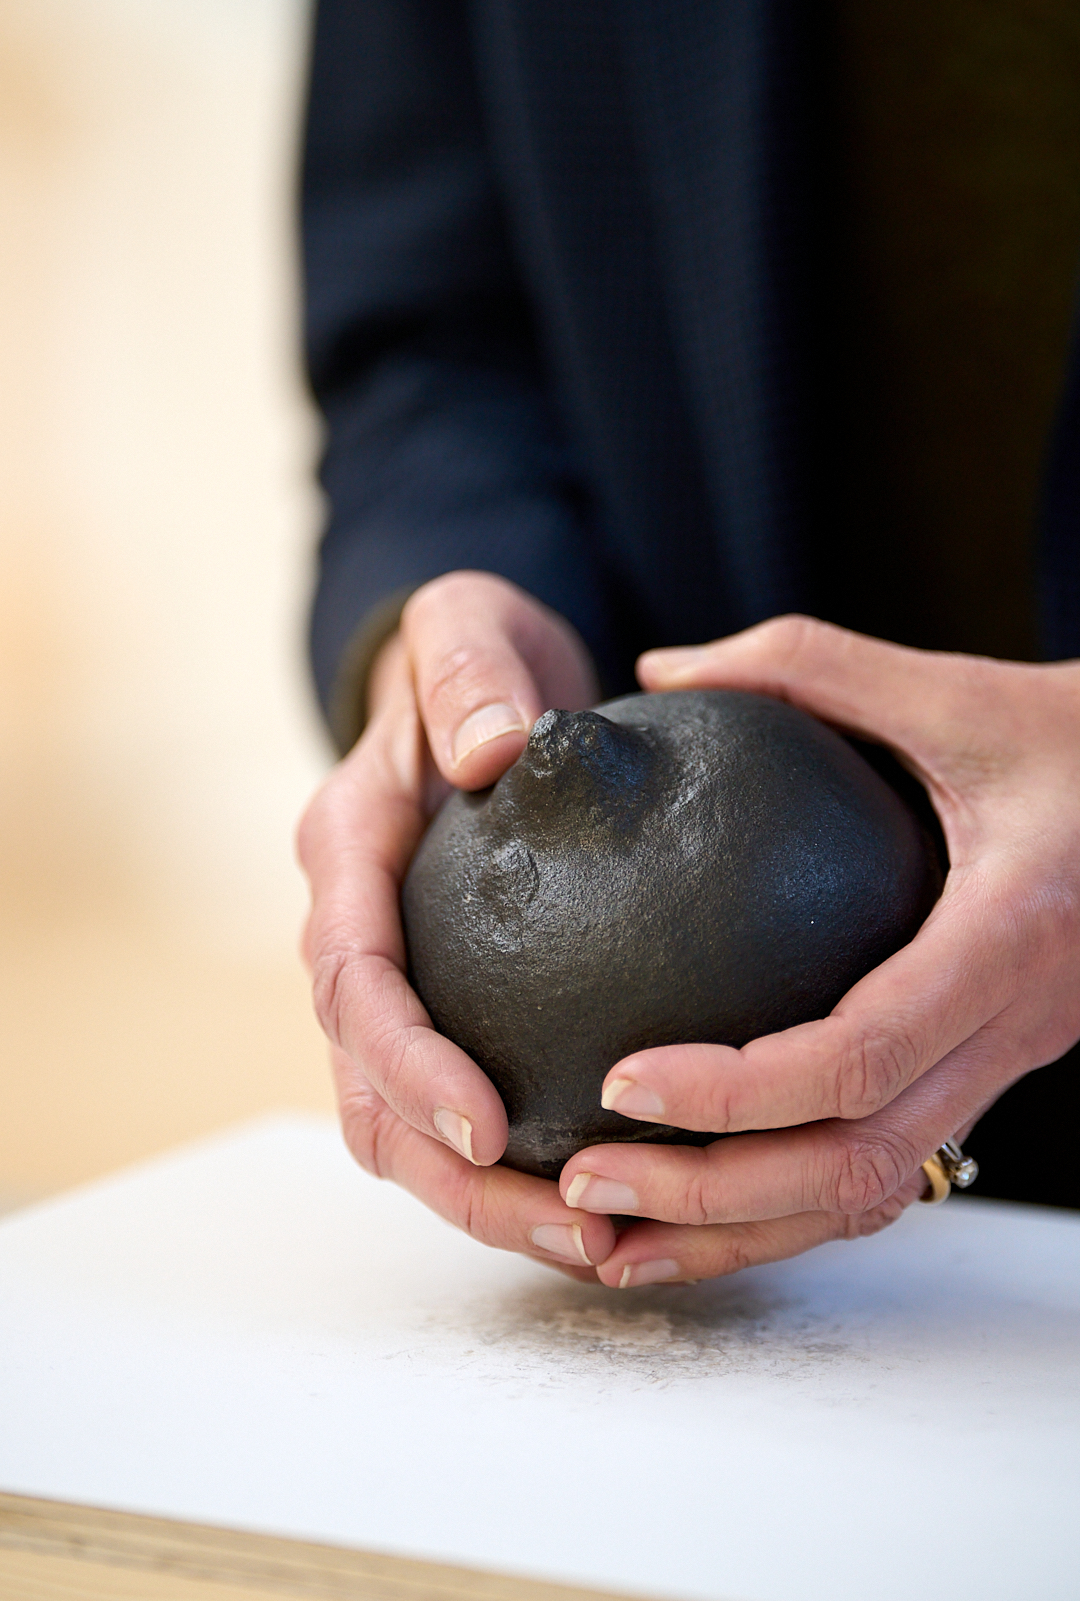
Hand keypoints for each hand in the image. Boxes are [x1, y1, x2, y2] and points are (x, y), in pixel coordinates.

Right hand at [298, 571, 615, 1277]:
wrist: (469, 684)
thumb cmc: (468, 653)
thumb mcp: (466, 625)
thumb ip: (469, 671)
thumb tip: (492, 748)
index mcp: (347, 855)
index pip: (354, 983)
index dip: (408, 1066)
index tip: (487, 1128)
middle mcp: (356, 934)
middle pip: (371, 1097)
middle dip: (457, 1183)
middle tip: (577, 1229)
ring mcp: (402, 980)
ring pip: (411, 1130)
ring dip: (493, 1204)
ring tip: (607, 1245)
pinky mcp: (454, 1002)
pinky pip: (466, 1106)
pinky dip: (526, 1167)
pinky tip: (621, 1194)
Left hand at [557, 616, 1079, 1286]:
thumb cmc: (1075, 739)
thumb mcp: (954, 690)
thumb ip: (806, 665)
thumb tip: (659, 669)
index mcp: (1005, 936)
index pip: (861, 1055)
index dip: (734, 1089)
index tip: (619, 1081)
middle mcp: (1013, 1027)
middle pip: (858, 1164)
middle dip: (713, 1194)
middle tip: (585, 1184)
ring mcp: (1006, 1066)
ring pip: (873, 1194)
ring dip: (742, 1229)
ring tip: (613, 1236)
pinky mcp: (987, 1073)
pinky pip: (889, 1169)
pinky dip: (789, 1208)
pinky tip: (699, 1207)